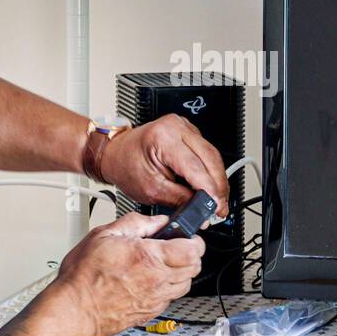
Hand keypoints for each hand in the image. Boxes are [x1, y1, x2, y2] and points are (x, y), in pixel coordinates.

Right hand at [53, 212, 205, 335]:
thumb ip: (136, 223)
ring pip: (186, 285)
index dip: (194, 240)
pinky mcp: (149, 313)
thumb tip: (156, 221)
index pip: (193, 250)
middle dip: (191, 255)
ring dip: (181, 272)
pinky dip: (168, 288)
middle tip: (177, 247)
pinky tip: (152, 281)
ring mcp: (155, 299)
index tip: (186, 235)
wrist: (73, 309)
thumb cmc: (83, 276)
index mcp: (150, 258)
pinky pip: (170, 299)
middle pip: (194, 268)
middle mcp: (157, 281)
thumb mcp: (105, 234)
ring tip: (164, 264)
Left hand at [99, 114, 229, 208]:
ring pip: (213, 155)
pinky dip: (211, 171)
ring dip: (218, 180)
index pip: (195, 167)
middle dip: (218, 187)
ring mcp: (184, 127)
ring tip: (217, 201)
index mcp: (163, 138)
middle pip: (210, 158)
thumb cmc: (126, 166)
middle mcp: (177, 127)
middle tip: (220, 208)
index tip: (216, 207)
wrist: (116, 153)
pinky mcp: (189, 132)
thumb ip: (179, 199)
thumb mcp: (150, 189)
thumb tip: (200, 208)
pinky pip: (207, 152)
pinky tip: (210, 186)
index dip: (209, 190)